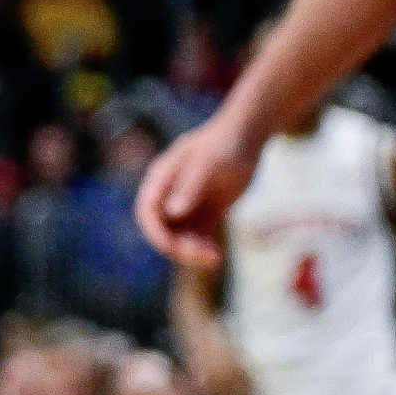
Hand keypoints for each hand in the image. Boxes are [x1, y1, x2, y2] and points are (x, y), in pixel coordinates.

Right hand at [133, 114, 259, 268]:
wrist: (247, 135)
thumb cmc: (225, 144)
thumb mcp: (208, 164)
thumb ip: (189, 188)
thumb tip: (172, 213)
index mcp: (161, 180)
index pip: (148, 212)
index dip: (155, 232)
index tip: (171, 247)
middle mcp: (169, 195)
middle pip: (163, 229)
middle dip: (178, 246)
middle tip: (202, 256)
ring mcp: (187, 205)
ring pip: (180, 236)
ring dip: (192, 251)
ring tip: (214, 258)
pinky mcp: (206, 213)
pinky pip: (198, 237)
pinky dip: (204, 248)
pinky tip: (217, 256)